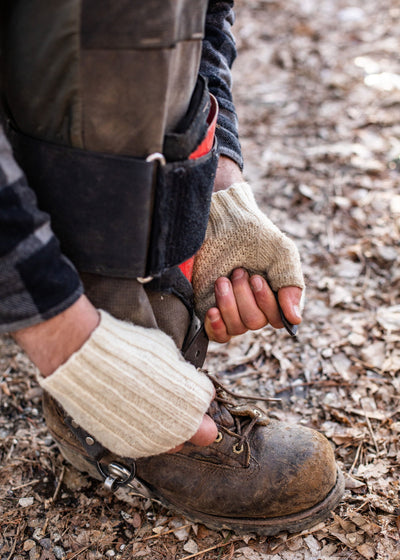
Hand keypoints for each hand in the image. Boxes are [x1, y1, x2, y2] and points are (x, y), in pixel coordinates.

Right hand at [13, 295, 216, 455]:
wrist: (89, 364)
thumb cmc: (129, 350)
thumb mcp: (167, 352)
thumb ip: (181, 371)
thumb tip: (182, 374)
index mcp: (195, 398)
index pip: (206, 398)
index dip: (194, 387)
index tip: (183, 381)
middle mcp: (181, 427)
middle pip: (201, 432)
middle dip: (192, 418)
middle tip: (176, 402)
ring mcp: (155, 441)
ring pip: (174, 443)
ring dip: (169, 429)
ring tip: (151, 408)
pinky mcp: (130, 448)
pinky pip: (146, 444)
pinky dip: (143, 432)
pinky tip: (132, 414)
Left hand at [193, 182, 304, 320]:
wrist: (222, 224)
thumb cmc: (255, 237)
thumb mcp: (282, 254)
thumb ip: (291, 285)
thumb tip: (295, 319)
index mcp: (276, 297)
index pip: (278, 319)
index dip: (266, 303)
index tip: (257, 278)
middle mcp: (256, 307)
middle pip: (255, 322)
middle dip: (245, 296)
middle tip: (239, 271)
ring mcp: (233, 310)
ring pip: (237, 327)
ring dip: (229, 303)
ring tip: (222, 280)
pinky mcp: (211, 310)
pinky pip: (218, 334)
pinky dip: (216, 326)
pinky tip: (213, 311)